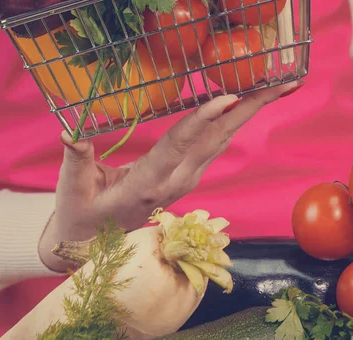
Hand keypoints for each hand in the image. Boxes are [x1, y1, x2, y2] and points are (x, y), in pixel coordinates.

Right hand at [39, 81, 301, 271]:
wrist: (95, 241)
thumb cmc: (80, 213)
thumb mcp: (73, 189)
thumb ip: (77, 160)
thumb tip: (72, 131)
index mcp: (148, 182)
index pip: (179, 145)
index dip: (202, 120)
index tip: (228, 97)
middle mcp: (175, 181)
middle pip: (215, 139)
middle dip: (248, 110)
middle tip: (280, 84)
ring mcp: (185, 181)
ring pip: (220, 142)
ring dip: (247, 114)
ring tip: (273, 87)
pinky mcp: (187, 178)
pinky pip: (214, 146)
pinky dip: (231, 122)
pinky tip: (244, 105)